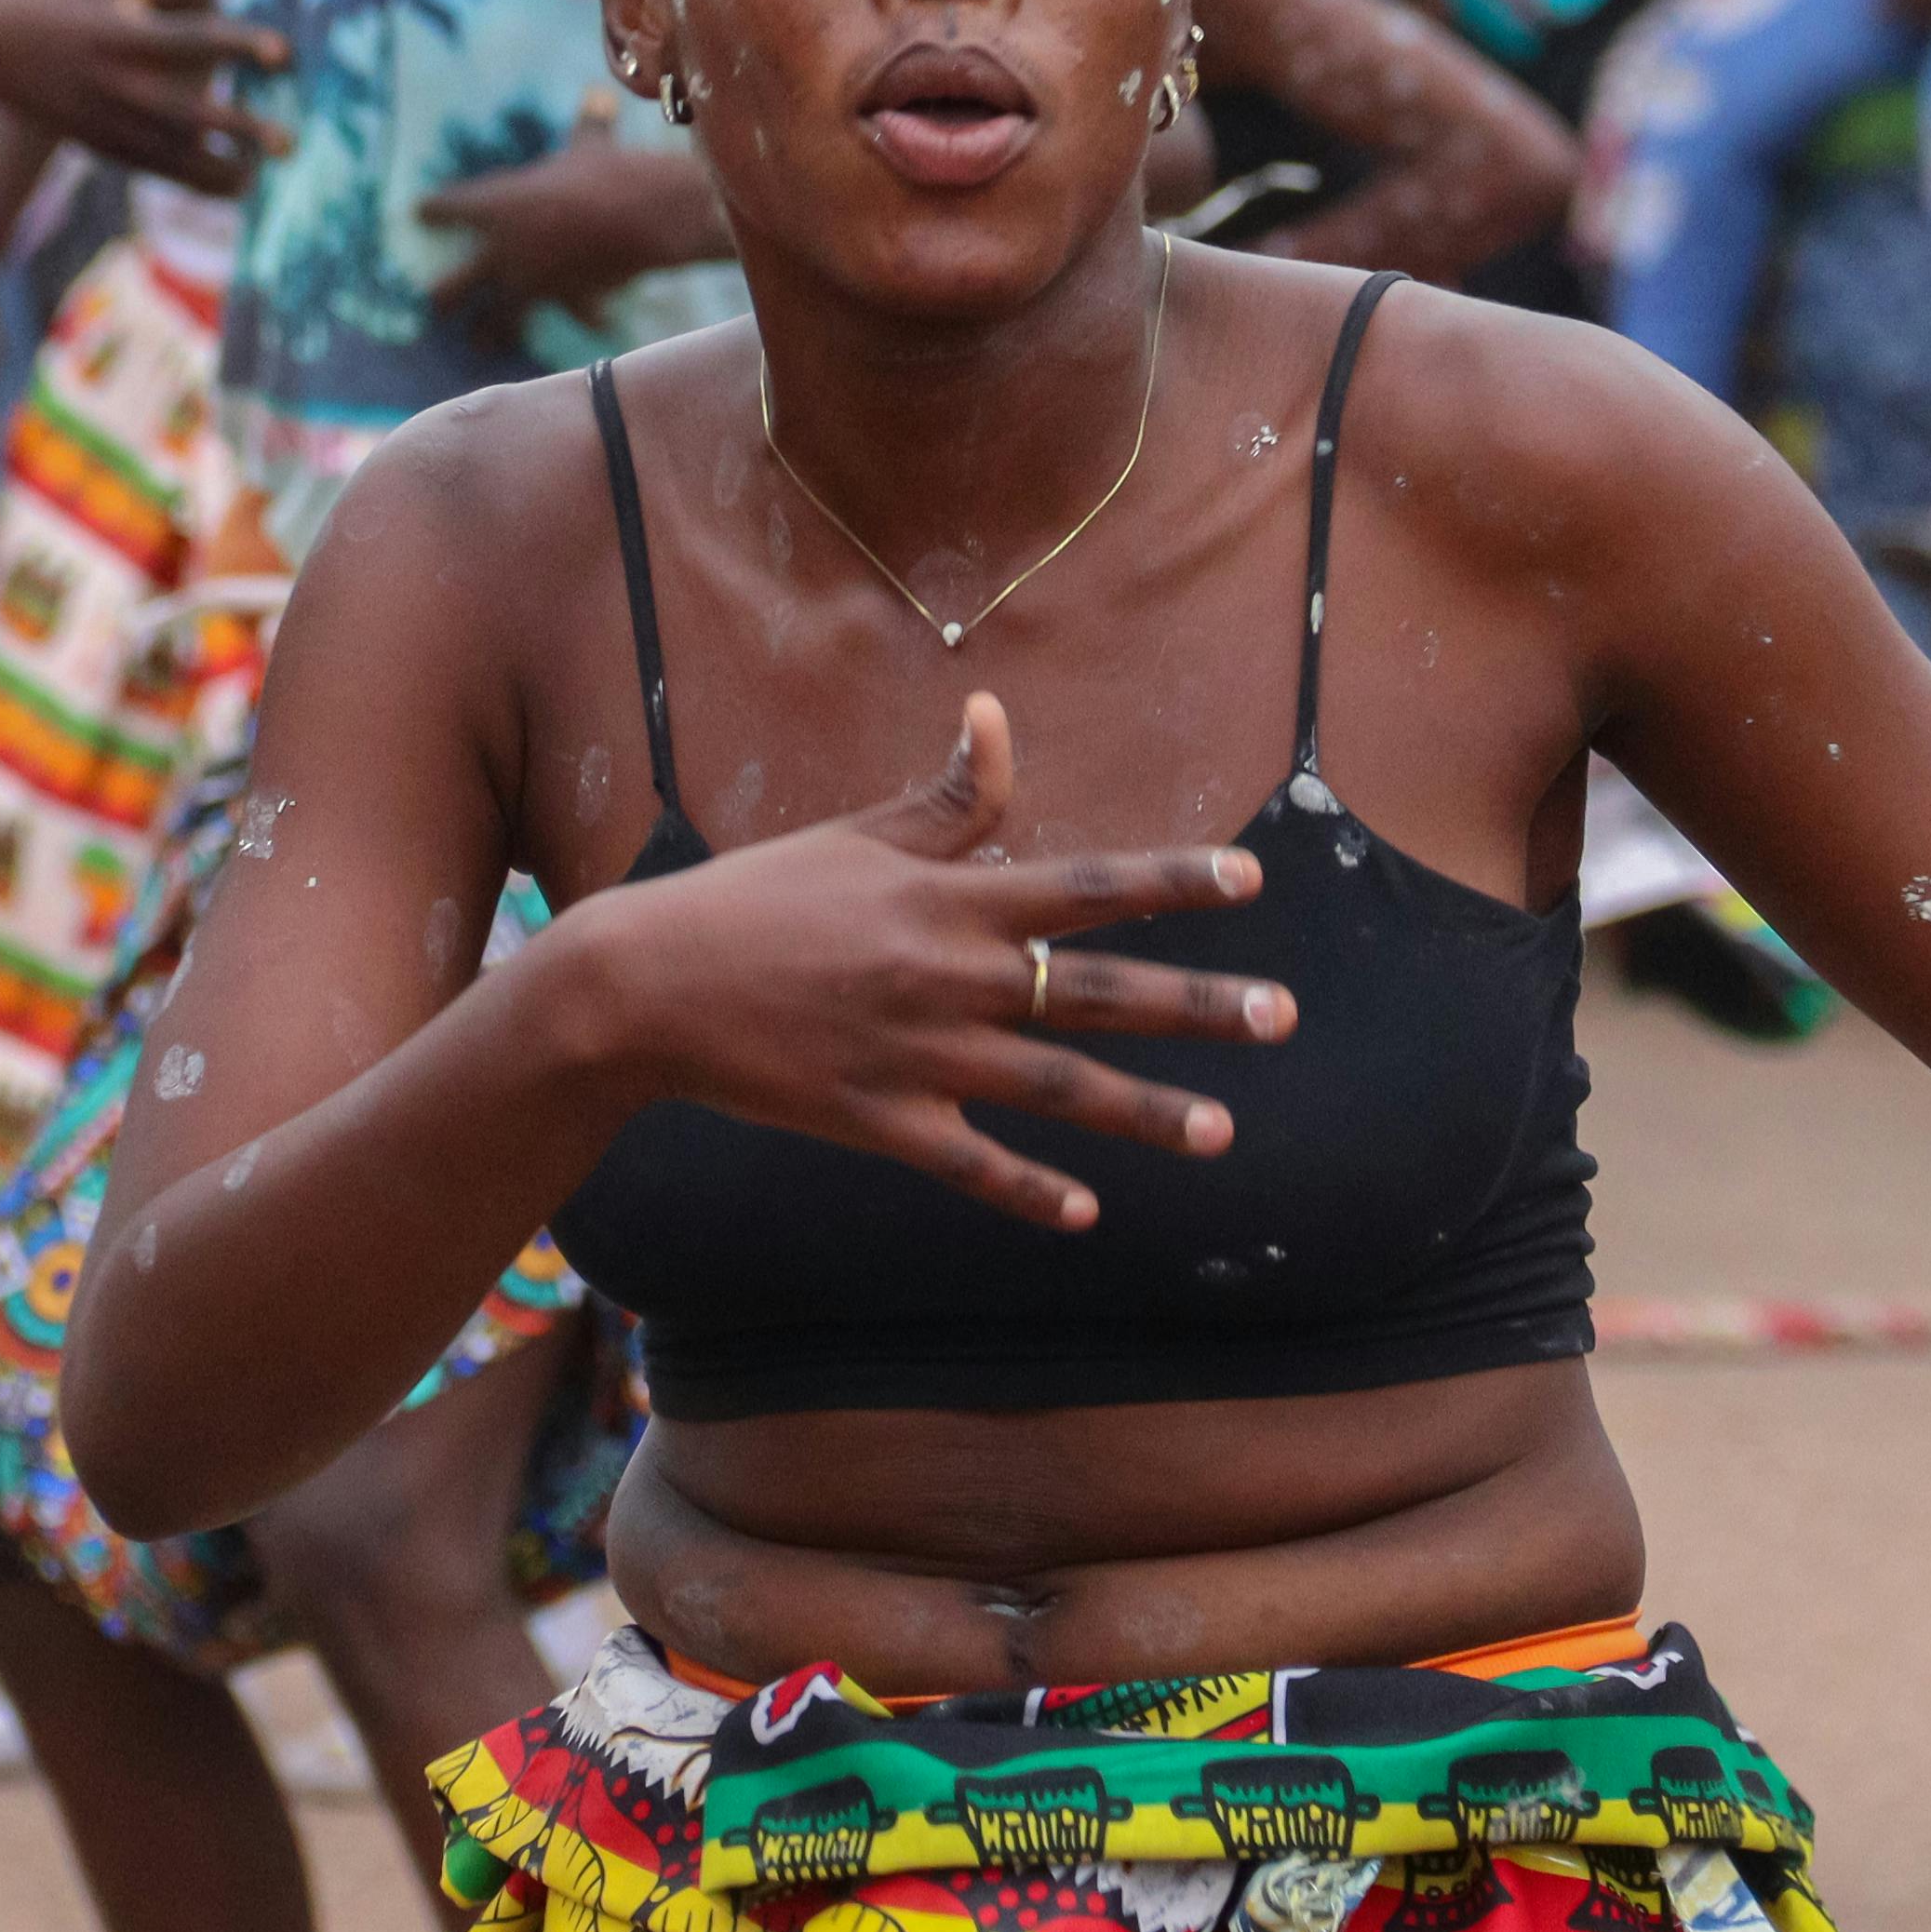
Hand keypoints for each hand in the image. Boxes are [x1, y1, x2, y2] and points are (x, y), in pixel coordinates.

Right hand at [0, 0, 288, 193]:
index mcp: (124, 34)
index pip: (193, 39)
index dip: (240, 45)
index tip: (286, 53)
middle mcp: (118, 84)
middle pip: (190, 113)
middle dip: (241, 130)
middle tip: (290, 143)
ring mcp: (108, 121)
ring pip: (174, 158)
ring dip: (223, 169)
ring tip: (263, 172)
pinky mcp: (102, 145)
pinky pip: (158, 171)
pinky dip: (198, 180)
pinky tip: (238, 181)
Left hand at [416, 99, 719, 322]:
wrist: (639, 214)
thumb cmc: (605, 171)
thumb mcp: (590, 143)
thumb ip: (587, 125)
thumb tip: (598, 98)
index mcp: (495, 204)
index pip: (448, 208)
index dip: (433, 211)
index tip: (419, 213)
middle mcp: (502, 250)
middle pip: (454, 285)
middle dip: (442, 297)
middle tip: (434, 305)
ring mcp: (529, 283)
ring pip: (495, 318)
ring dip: (487, 331)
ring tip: (477, 341)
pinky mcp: (563, 302)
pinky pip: (571, 315)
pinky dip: (585, 316)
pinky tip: (592, 322)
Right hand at [551, 694, 1291, 1228]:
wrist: (647, 987)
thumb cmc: (757, 899)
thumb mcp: (855, 838)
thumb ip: (945, 799)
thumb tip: (995, 716)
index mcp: (949, 899)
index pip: (1087, 887)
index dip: (1172, 883)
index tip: (1249, 881)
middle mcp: (948, 977)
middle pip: (1097, 993)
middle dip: (1198, 1007)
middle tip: (1282, 1019)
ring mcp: (918, 1055)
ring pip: (1055, 1088)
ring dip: (1145, 1113)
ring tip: (1222, 1133)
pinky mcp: (879, 1122)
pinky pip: (970, 1164)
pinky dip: (1027, 1191)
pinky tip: (1084, 1214)